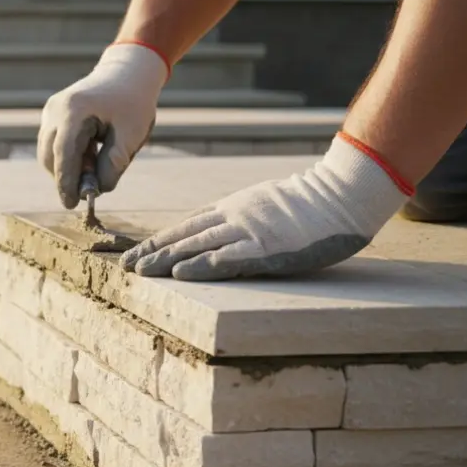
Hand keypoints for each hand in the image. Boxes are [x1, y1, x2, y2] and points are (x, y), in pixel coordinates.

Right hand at [37, 43, 170, 208]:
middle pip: (50, 156)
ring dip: (68, 167)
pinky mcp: (51, 114)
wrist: (127, 72)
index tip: (71, 204)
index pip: (63, 154)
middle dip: (67, 177)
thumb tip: (96, 190)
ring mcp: (50, 111)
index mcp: (74, 111)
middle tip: (92, 187)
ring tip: (96, 161)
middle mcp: (55, 110)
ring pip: (48, 152)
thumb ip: (113, 165)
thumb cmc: (133, 103)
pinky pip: (52, 144)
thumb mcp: (131, 136)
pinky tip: (90, 151)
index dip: (65, 182)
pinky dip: (68, 156)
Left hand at [120, 133, 411, 280]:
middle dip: (152, 252)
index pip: (186, 226)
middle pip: (185, 236)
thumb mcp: (265, 203)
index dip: (158, 240)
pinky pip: (230, 258)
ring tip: (141, 272)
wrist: (342, 193)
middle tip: (125, 267)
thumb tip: (217, 230)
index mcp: (233, 208)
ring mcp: (250, 233)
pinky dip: (203, 265)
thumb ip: (241, 216)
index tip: (135, 253)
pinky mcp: (268, 249)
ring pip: (199, 246)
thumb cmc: (310, 203)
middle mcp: (234, 218)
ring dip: (167, 260)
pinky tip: (182, 273)